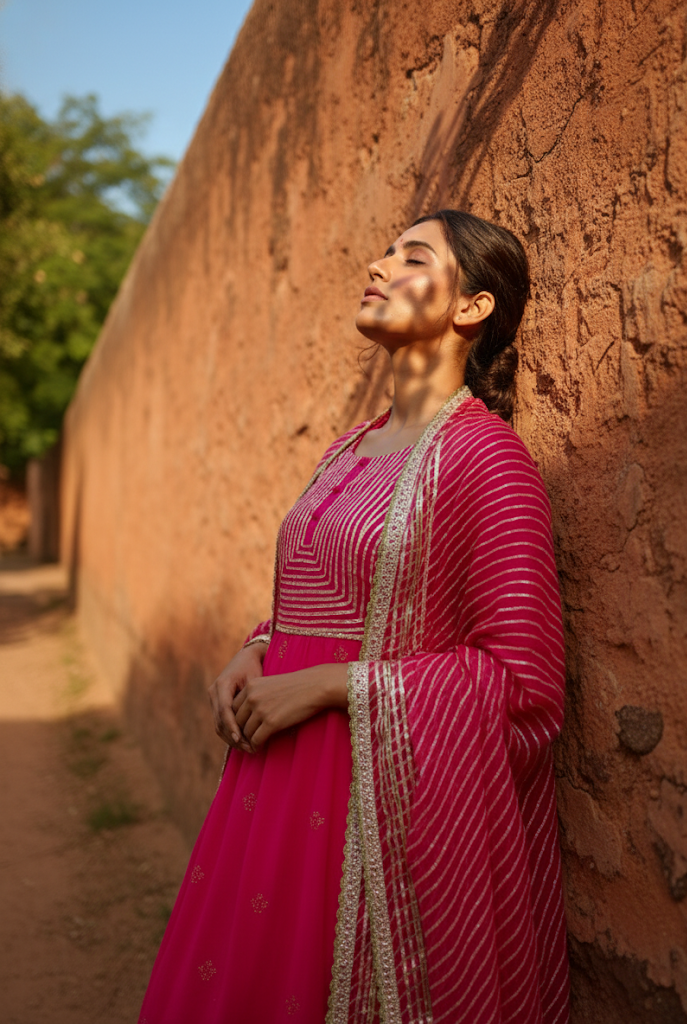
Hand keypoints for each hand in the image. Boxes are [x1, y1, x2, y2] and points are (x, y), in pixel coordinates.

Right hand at [208, 642, 267, 751]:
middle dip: (232, 736)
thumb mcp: (255, 679)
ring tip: (246, 748)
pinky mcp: (217, 704)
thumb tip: (257, 718)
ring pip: (218, 724)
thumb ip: (252, 697)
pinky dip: (230, 733)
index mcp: (222, 684)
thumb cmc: (254, 667)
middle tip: (247, 748)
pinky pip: (221, 722)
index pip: (224, 710)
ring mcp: (213, 698)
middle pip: (219, 720)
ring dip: (230, 738)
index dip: (231, 726)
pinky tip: (242, 742)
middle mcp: (214, 692)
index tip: (240, 738)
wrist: (246, 657)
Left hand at [232, 663, 348, 750]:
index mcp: (251, 685)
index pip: (233, 707)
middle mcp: (252, 697)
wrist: (316, 686)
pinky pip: (256, 739)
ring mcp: (261, 709)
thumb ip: (257, 695)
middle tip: (244, 740)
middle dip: (240, 732)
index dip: (236, 720)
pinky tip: (259, 748)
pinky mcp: (271, 722)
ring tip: (252, 745)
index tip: (242, 727)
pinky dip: (256, 746)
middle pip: (236, 721)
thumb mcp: (271, 685)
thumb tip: (248, 713)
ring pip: (245, 732)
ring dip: (247, 741)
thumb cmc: (297, 685)